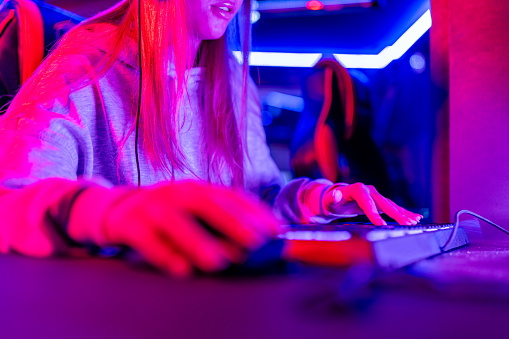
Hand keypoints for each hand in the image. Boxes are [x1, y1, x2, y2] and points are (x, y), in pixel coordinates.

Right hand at [101, 181, 281, 276]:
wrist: (117, 208)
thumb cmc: (166, 213)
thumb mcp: (193, 209)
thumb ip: (220, 221)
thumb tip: (257, 240)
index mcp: (197, 189)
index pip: (230, 196)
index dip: (254, 211)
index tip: (275, 230)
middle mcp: (177, 193)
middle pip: (207, 204)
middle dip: (234, 223)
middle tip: (256, 242)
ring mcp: (152, 207)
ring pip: (176, 223)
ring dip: (198, 242)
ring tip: (219, 262)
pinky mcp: (130, 225)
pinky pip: (147, 241)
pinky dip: (164, 255)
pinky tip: (181, 269)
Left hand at [323, 182, 421, 225]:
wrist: (337, 198)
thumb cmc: (333, 201)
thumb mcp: (329, 200)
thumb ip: (332, 198)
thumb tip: (334, 194)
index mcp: (358, 189)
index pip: (367, 203)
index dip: (374, 214)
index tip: (381, 224)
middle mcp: (370, 190)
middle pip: (384, 203)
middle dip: (396, 214)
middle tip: (407, 223)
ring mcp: (376, 195)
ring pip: (392, 205)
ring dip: (404, 213)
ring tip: (416, 221)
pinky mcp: (379, 201)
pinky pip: (393, 207)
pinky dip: (403, 212)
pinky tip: (415, 217)